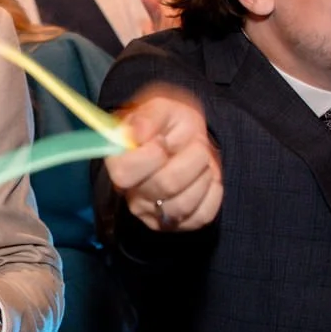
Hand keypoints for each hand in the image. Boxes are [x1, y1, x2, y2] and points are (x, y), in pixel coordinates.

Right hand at [106, 86, 221, 231]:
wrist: (188, 138)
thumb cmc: (169, 123)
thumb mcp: (161, 107)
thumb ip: (148, 116)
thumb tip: (137, 134)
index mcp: (118, 163)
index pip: (124, 173)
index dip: (150, 155)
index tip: (162, 140)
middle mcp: (131, 194)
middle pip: (163, 186)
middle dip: (190, 160)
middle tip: (197, 145)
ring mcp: (153, 213)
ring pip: (183, 205)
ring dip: (203, 176)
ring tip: (202, 161)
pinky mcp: (178, 225)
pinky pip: (201, 216)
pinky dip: (212, 193)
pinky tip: (207, 178)